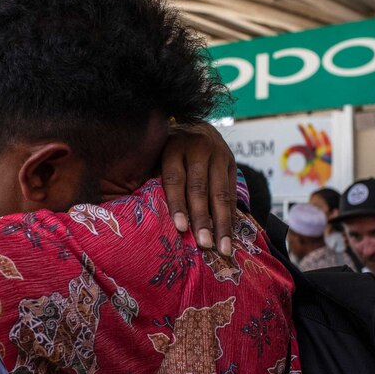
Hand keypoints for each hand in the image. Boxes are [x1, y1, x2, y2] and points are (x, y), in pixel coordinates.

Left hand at [161, 122, 235, 255]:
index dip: (178, 204)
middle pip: (200, 188)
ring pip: (221, 193)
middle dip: (202, 219)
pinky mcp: (232, 161)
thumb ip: (152, 179)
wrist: (195, 126)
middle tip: (204, 244)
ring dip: (222, 223)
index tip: (181, 228)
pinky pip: (232, 192)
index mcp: (173, 147)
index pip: (175, 179)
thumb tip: (142, 215)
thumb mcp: (156, 156)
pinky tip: (230, 234)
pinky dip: (231, 215)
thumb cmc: (166, 150)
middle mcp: (198, 148)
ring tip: (222, 248)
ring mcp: (218, 154)